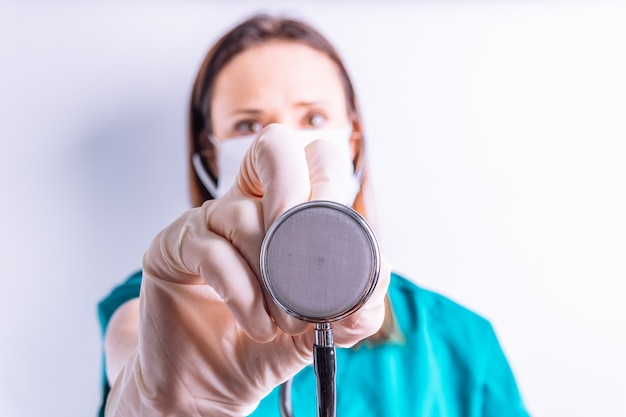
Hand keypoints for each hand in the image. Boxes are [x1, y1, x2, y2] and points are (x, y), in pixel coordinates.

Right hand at [105, 124, 390, 415]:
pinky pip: (211, 248)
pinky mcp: (173, 246)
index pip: (314, 159)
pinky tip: (256, 323)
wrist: (213, 385)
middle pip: (275, 147)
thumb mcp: (322, 329)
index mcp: (288, 212)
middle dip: (296, 194)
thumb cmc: (265, 345)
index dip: (330, 182)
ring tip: (283, 323)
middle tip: (306, 253)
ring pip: (244, 214)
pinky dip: (242, 291)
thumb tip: (377, 272)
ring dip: (272, 276)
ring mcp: (207, 220)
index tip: (338, 236)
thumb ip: (354, 306)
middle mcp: (247, 204)